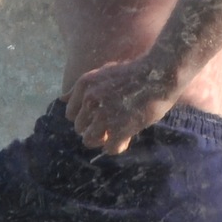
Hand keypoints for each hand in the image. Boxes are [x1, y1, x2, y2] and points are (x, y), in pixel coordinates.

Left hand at [64, 55, 178, 153]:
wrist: (160, 74)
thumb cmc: (136, 72)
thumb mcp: (104, 72)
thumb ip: (84, 87)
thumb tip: (61, 99)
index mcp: (85, 85)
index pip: (71, 113)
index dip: (85, 117)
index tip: (98, 116)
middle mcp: (90, 100)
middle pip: (79, 128)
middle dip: (93, 129)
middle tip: (111, 125)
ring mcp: (104, 115)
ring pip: (90, 140)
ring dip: (103, 139)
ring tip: (117, 134)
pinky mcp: (119, 128)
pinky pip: (109, 148)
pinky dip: (116, 147)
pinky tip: (125, 139)